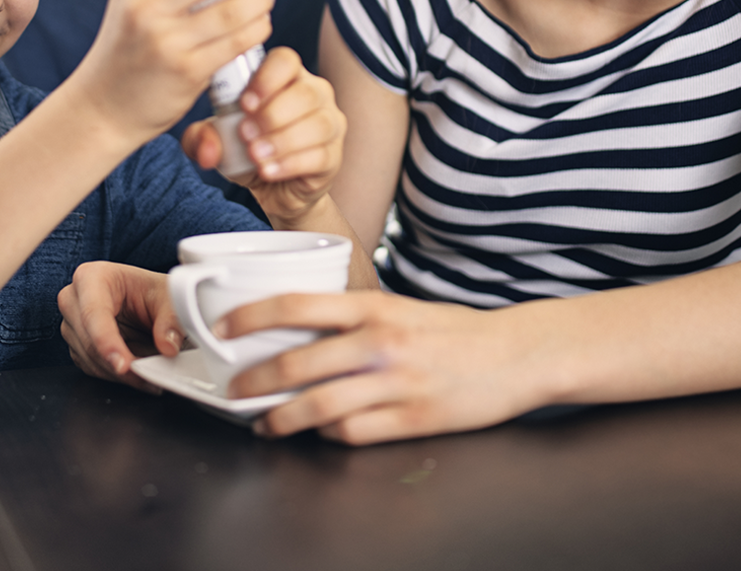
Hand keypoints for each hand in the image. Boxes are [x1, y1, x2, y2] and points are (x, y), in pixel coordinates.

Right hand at [58, 262, 186, 391]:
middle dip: (121, 364)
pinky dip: (116, 375)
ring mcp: (72, 324)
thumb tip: (168, 345)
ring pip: (91, 360)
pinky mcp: (76, 345)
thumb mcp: (169, 295)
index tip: (124, 365)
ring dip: (121, 373)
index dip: (108, 342)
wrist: (144, 296)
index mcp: (92, 277)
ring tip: (150, 372)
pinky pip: (93, 369)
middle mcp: (74, 299)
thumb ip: (171, 319)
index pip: (94, 314)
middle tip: (149, 375)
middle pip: (90, 342)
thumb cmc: (149, 289)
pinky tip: (136, 371)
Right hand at [68, 0, 273, 147]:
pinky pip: (237, 41)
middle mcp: (144, 9)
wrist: (103, 108)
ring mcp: (166, 41)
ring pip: (232, 8)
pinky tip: (260, 25)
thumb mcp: (130, 5)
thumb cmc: (128, 52)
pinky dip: (258, 28)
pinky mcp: (187, 70)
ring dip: (260, 0)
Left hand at [181, 47, 345, 223]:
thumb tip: (206, 147)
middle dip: (272, 115)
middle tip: (245, 134)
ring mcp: (330, 124)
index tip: (245, 103)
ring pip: (318, 124)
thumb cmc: (248, 150)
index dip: (267, 78)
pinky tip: (269, 170)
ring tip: (256, 155)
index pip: (286, 60)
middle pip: (305, 92)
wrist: (273, 188)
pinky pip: (320, 155)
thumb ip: (202, 138)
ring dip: (283, 140)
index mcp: (286, 78)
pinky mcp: (334, 156)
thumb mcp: (218, 140)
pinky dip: (291, 164)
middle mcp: (315, 94)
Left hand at [213, 291, 544, 444]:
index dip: (254, 315)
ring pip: (319, 407)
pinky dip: (328, 436)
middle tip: (233, 389)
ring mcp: (397, 383)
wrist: (514, 354)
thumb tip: (300, 333)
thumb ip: (355, 318)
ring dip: (281, 418)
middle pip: (299, 362)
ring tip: (264, 423)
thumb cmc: (453, 330)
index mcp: (375, 307)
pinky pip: (353, 433)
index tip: (225, 327)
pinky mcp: (412, 420)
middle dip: (254, 379)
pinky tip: (320, 433)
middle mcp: (381, 342)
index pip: (299, 304)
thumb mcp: (401, 308)